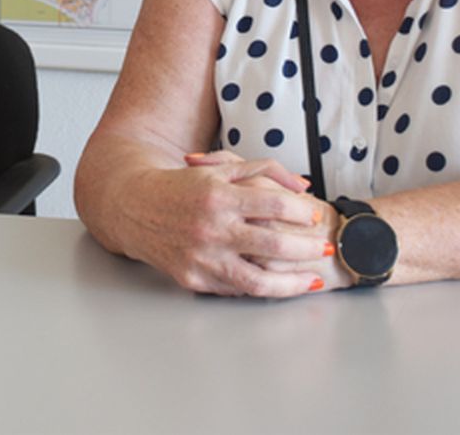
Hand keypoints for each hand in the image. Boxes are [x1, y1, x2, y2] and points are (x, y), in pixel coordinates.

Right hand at [119, 152, 332, 297]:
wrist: (134, 207)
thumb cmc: (182, 186)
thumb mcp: (221, 168)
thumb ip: (264, 171)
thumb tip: (303, 188)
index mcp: (219, 196)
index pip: (275, 205)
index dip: (301, 212)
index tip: (313, 216)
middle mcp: (212, 229)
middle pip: (274, 243)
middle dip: (307, 248)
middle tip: (325, 248)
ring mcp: (202, 258)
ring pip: (259, 281)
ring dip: (292, 282)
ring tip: (310, 280)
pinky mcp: (193, 279)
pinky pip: (234, 290)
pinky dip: (258, 288)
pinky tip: (274, 283)